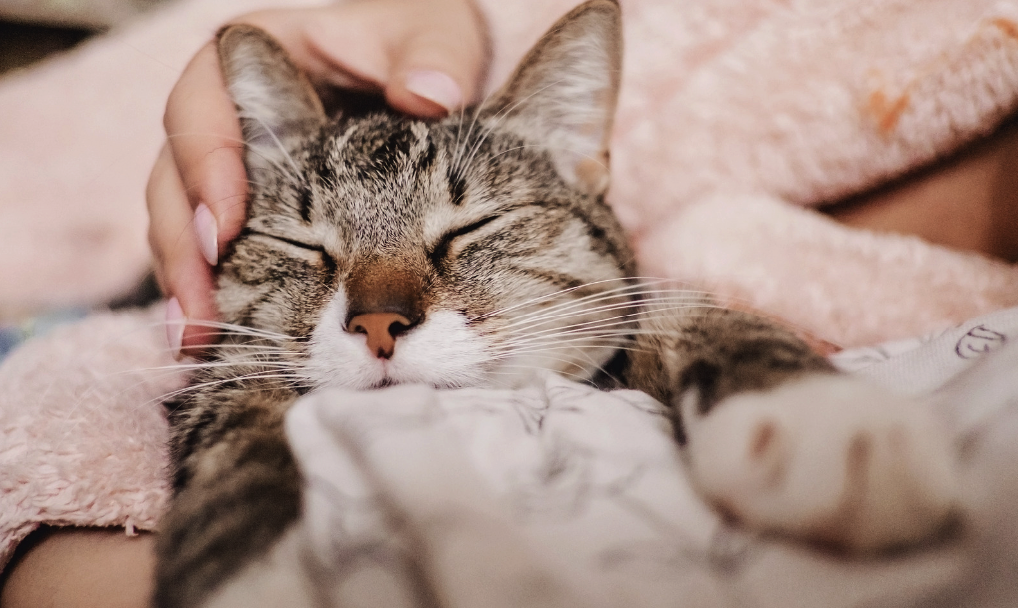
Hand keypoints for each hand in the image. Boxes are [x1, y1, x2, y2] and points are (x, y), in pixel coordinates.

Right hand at [147, 0, 488, 356]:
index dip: (206, 160)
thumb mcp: (439, 37)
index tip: (230, 223)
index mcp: (263, 58)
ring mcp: (238, 169)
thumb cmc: (428, 51)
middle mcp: (236, 116)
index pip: (206, 100)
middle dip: (186, 243)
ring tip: (198, 340)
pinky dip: (211, 296)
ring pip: (185, 221)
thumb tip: (430, 92)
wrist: (437, 81)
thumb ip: (437, 55)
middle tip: (204, 304)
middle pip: (178, 173)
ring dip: (187, 281)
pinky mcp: (255, 215)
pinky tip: (212, 341)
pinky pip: (213, 255)